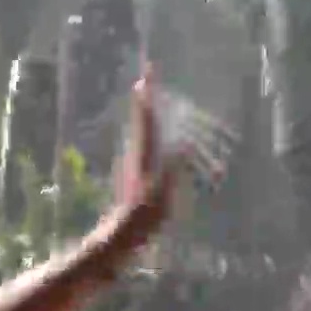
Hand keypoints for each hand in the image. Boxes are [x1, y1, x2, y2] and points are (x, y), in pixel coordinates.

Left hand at [101, 65, 181, 247]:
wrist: (123, 235)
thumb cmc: (144, 217)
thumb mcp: (162, 194)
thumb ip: (174, 170)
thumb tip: (187, 144)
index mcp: (144, 156)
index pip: (147, 121)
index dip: (149, 99)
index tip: (147, 74)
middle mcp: (138, 154)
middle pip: (143, 119)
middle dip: (147, 98)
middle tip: (148, 75)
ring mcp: (138, 163)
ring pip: (144, 130)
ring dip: (149, 112)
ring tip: (153, 97)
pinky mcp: (140, 173)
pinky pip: (150, 143)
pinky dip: (154, 130)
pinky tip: (160, 133)